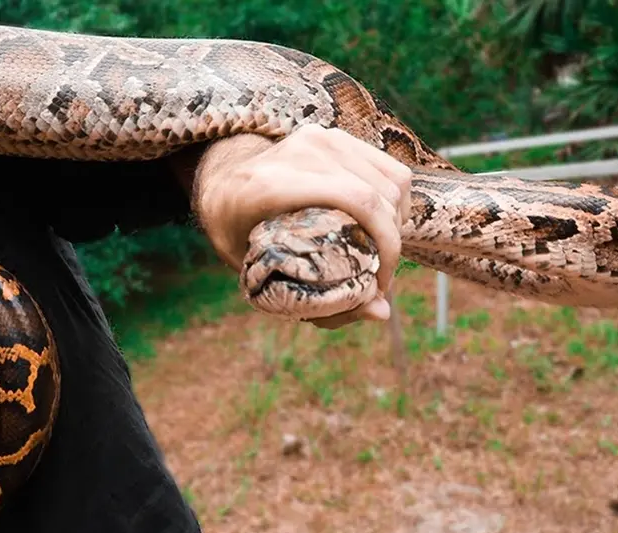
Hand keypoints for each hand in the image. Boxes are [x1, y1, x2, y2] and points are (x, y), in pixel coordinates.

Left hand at [190, 125, 412, 326]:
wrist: (218, 180)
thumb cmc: (236, 234)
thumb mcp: (263, 275)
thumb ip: (318, 299)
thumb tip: (383, 313)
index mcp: (274, 183)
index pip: (359, 201)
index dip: (387, 245)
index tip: (380, 285)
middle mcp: (300, 152)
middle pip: (380, 195)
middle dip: (393, 243)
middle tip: (381, 279)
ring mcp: (319, 138)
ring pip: (392, 180)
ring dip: (398, 223)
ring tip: (382, 254)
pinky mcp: (333, 135)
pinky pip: (388, 168)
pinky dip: (395, 202)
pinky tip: (381, 226)